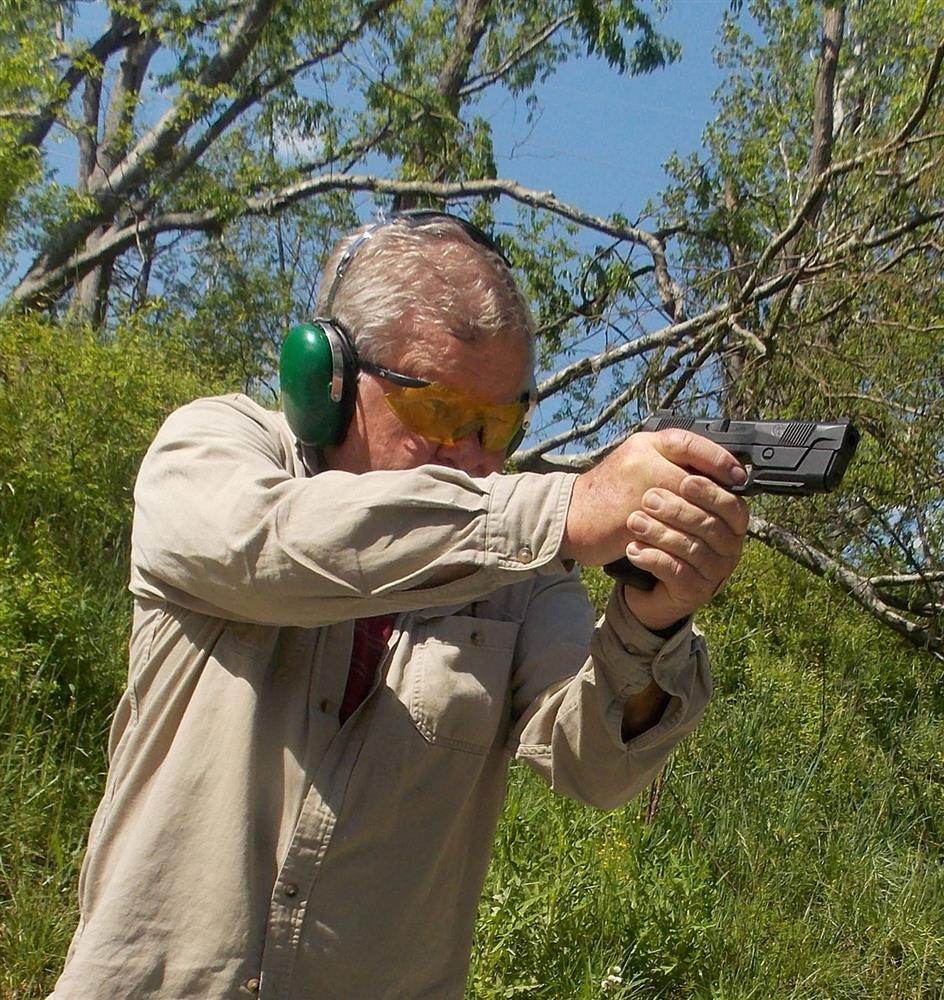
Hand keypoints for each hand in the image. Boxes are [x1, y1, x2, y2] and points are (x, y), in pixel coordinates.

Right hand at [561, 427, 746, 567]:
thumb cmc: (608, 492)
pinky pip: (669, 530)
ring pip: (685, 507)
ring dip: (704, 520)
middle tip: (733, 508)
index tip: (738, 475)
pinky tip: (695, 542)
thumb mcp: (637, 464)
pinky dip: (685, 538)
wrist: (569, 514)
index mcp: (645, 444)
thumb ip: (669, 462)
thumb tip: (715, 472)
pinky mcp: (631, 520)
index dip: (719, 459)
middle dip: (716, 496)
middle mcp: (640, 461)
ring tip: (717, 529)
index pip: (690, 443)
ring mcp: (635, 491)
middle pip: (694, 479)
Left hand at [620, 473, 748, 629]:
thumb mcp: (672, 502)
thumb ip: (683, 478)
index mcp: (731, 522)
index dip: (711, 493)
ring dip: (661, 533)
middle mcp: (729, 547)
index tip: (684, 481)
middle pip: (711, 526)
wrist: (645, 580)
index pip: (732, 504)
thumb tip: (685, 448)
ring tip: (634, 522)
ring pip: (693, 549)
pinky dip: (653, 558)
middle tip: (648, 499)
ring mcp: (714, 572)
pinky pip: (678, 573)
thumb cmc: (663, 535)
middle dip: (678, 510)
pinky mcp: (695, 592)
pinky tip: (633, 549)